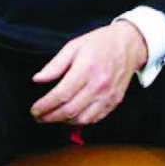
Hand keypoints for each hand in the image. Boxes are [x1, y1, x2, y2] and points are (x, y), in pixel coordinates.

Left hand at [30, 21, 147, 125]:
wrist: (130, 44)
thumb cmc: (101, 43)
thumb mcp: (74, 46)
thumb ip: (55, 64)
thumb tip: (38, 79)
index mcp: (87, 69)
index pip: (60, 95)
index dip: (44, 106)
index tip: (34, 109)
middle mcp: (99, 84)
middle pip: (69, 111)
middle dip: (49, 118)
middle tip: (39, 117)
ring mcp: (109, 94)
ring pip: (82, 119)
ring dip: (64, 121)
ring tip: (54, 116)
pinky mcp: (115, 100)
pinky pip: (95, 118)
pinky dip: (81, 121)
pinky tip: (72, 116)